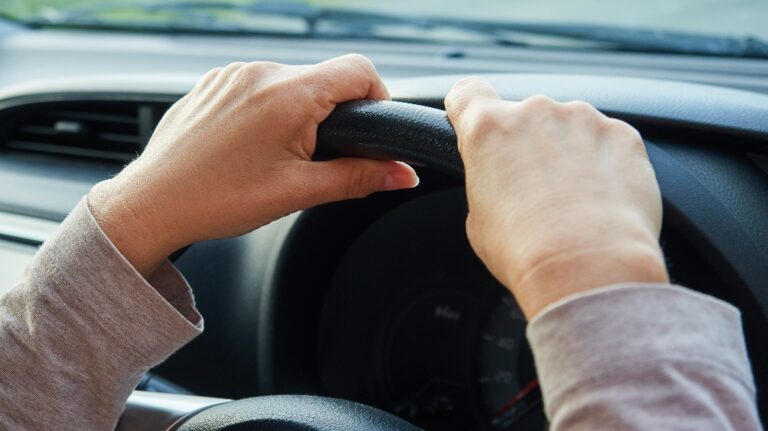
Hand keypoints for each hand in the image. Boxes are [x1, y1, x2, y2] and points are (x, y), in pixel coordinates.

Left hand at [90, 55, 418, 275]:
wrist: (152, 204)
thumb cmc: (218, 200)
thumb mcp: (299, 192)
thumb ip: (359, 177)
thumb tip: (403, 174)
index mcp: (288, 95)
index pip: (359, 70)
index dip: (377, 96)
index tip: (369, 128)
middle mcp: (260, 72)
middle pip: (323, 78)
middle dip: (331, 114)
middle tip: (314, 158)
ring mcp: (232, 74)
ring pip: (289, 82)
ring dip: (297, 112)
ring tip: (274, 156)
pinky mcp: (213, 82)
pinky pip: (256, 85)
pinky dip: (265, 110)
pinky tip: (248, 145)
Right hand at [445, 78, 667, 318]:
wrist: (587, 268)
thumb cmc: (526, 251)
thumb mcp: (478, 220)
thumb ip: (487, 182)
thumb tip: (502, 184)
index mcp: (488, 129)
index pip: (467, 93)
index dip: (469, 109)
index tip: (474, 122)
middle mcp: (534, 112)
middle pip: (525, 117)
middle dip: (529, 144)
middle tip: (535, 189)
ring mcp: (583, 119)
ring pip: (570, 128)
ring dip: (569, 152)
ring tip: (574, 201)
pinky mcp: (623, 135)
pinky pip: (608, 141)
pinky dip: (606, 163)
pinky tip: (602, 200)